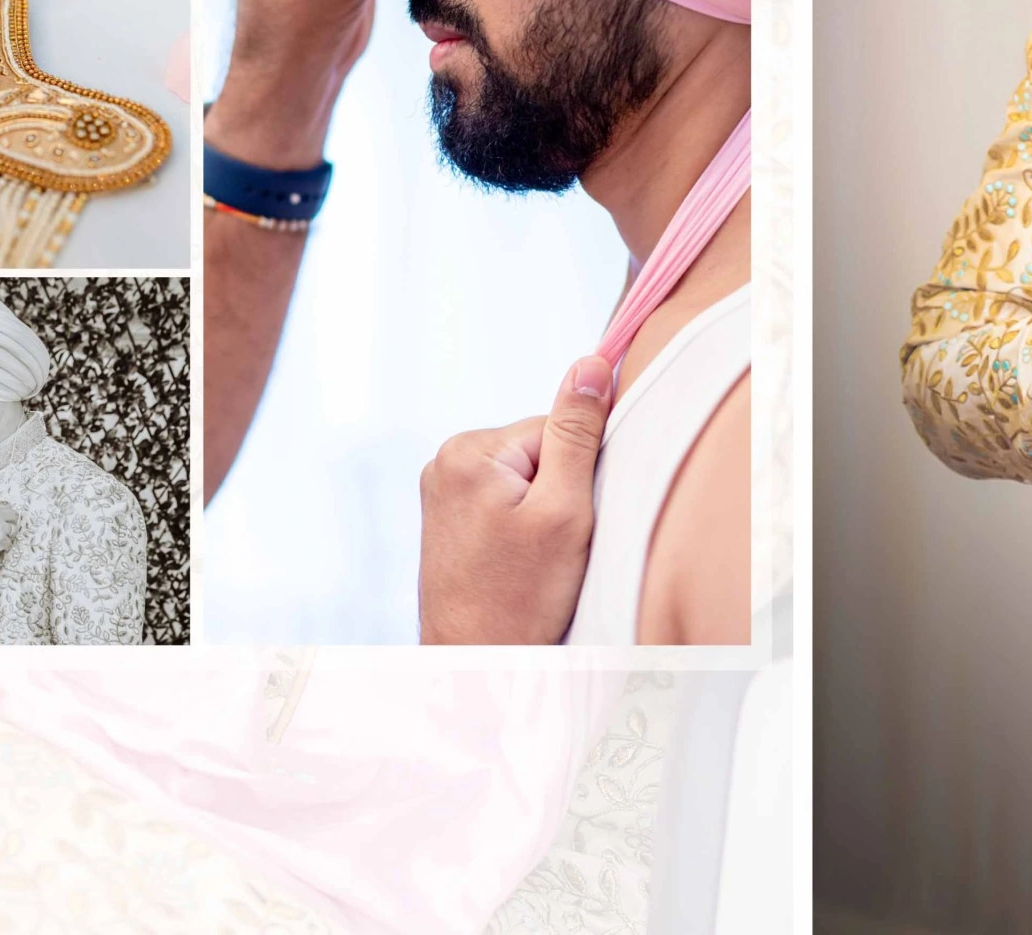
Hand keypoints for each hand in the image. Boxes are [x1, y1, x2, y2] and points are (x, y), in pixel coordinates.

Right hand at [0, 502, 21, 562]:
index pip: (7, 506)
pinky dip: (2, 546)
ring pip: (11, 530)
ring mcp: (1, 526)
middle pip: (14, 516)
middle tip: (5, 531)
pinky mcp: (2, 539)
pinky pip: (8, 542)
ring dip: (6, 536)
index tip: (6, 519)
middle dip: (11, 523)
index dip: (7, 513)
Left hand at [418, 356, 612, 643]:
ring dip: (542, 514)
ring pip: (526, 479)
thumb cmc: (521, 598)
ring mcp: (441, 493)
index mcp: (468, 450)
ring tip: (531, 561)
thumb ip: (577, 432)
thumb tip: (590, 363)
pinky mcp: (448, 520)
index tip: (568, 521)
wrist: (477, 668)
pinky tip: (516, 564)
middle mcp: (444, 462)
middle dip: (559, 494)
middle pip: (539, 451)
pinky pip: (506, 503)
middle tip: (550, 549)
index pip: (556, 428)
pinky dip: (522, 529)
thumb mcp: (565, 509)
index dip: (578, 474)